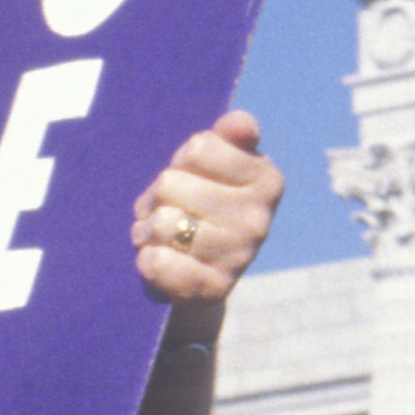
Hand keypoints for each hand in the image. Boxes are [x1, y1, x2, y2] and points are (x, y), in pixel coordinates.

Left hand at [129, 114, 280, 308]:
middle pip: (171, 184)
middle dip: (157, 197)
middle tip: (167, 210)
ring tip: (160, 237)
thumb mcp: (217, 165)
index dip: (182, 161)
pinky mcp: (212, 289)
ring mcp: (238, 256)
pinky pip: (158, 263)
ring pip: (162, 224)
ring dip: (148, 230)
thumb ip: (229, 136)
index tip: (190, 175)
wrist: (200, 275)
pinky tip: (158, 260)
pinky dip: (148, 261)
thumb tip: (240, 125)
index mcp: (266, 179)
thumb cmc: (202, 205)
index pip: (199, 147)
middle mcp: (259, 219)